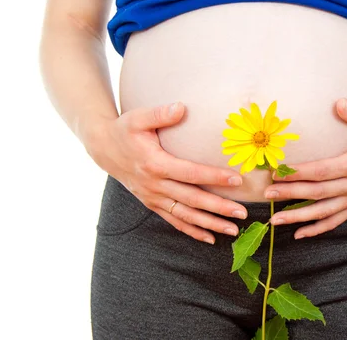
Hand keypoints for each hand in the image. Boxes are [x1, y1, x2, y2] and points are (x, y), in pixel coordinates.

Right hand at [85, 101, 248, 244]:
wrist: (103, 148)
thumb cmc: (125, 130)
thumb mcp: (138, 118)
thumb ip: (160, 113)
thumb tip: (181, 107)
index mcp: (155, 164)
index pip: (191, 173)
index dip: (214, 177)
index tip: (236, 180)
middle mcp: (155, 185)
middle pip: (192, 199)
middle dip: (218, 208)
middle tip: (242, 213)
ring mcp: (153, 197)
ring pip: (185, 215)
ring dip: (210, 224)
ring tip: (233, 230)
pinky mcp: (152, 204)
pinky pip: (174, 221)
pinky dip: (192, 231)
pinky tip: (210, 239)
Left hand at [264, 98, 346, 239]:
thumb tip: (338, 103)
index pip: (321, 171)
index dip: (298, 173)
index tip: (278, 171)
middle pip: (317, 193)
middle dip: (290, 194)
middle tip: (267, 193)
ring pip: (323, 212)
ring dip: (298, 217)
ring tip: (275, 220)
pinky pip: (335, 221)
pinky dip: (317, 229)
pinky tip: (298, 234)